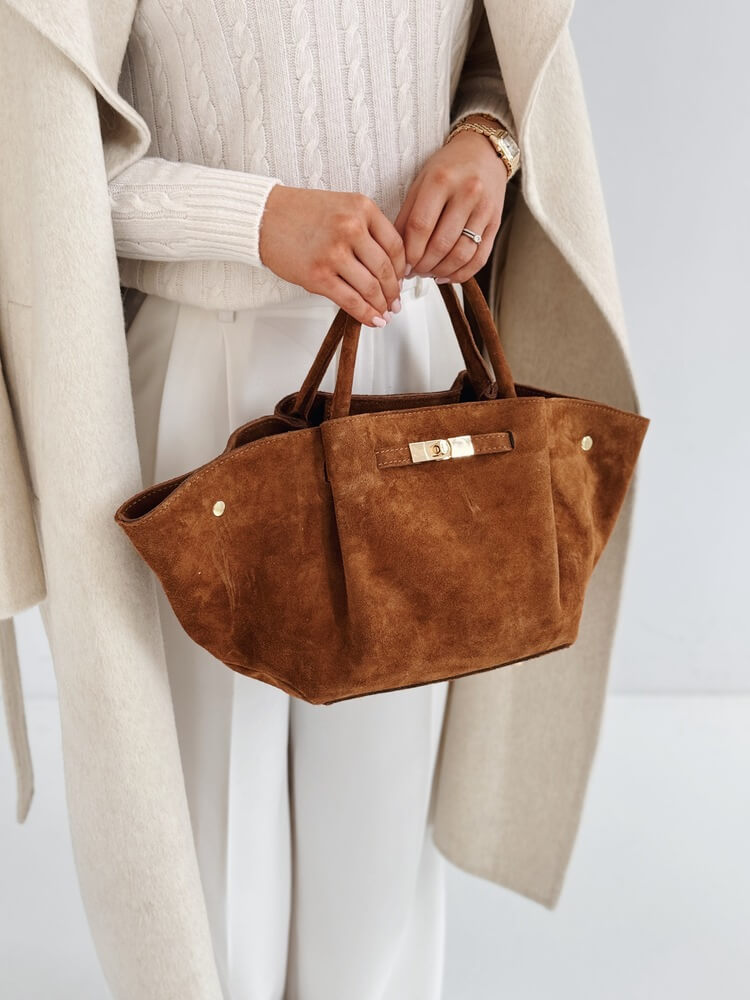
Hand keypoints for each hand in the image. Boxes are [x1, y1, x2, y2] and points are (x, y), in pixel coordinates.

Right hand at [259, 185, 406, 327]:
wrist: (263, 217)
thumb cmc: (300, 213)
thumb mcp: (341, 207)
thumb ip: (365, 229)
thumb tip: (387, 265)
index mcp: (361, 208)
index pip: (395, 245)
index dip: (401, 269)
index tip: (402, 280)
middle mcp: (351, 228)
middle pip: (385, 269)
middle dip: (393, 292)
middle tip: (395, 302)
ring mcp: (334, 253)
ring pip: (370, 288)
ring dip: (381, 306)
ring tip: (384, 313)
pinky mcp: (318, 276)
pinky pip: (350, 301)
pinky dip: (365, 314)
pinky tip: (373, 320)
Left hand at [393, 128, 507, 282]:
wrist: (484, 152)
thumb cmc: (448, 168)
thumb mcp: (420, 182)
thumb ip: (407, 216)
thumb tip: (397, 252)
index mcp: (441, 180)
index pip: (421, 226)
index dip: (409, 252)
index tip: (402, 265)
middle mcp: (466, 193)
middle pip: (441, 244)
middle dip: (423, 266)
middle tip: (413, 271)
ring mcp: (484, 209)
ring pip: (461, 255)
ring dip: (441, 271)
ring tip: (428, 273)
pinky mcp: (496, 222)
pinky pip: (479, 258)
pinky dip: (461, 273)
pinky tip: (447, 275)